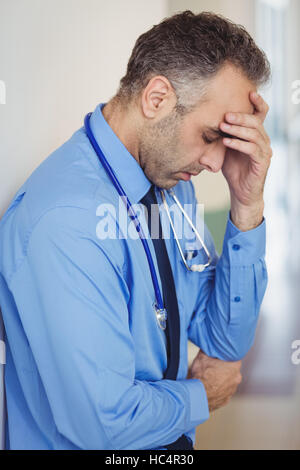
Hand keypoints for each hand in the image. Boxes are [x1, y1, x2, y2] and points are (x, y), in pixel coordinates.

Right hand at [188, 350, 241, 411]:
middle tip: (213, 366)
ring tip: (210, 378)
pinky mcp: (226, 400)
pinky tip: (210, 387)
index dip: (227, 356)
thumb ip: (209, 349)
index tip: (221, 355)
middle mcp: (236, 378)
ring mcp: (232, 390)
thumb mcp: (203, 356)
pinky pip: (223, 392)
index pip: (235, 356)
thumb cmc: (201, 376)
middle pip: (232, 370)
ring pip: (228, 381)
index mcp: (234, 366)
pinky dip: (218, 390)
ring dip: (221, 380)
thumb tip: (209, 344)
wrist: (196, 395)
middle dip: (224, 368)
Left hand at [220, 92, 271, 230]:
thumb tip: (204, 122)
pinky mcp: (261, 162)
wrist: (241, 192)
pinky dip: (238, 144)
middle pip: (256, 122)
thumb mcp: (225, 148)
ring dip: (238, 129)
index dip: (258, 102)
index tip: (249, 92)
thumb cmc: (233, 169)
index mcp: (255, 134)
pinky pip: (252, 149)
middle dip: (240, 117)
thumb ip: (221, 135)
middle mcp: (263, 140)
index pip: (261, 114)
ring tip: (223, 126)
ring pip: (254, 134)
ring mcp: (264, 151)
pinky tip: (227, 142)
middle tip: (225, 115)